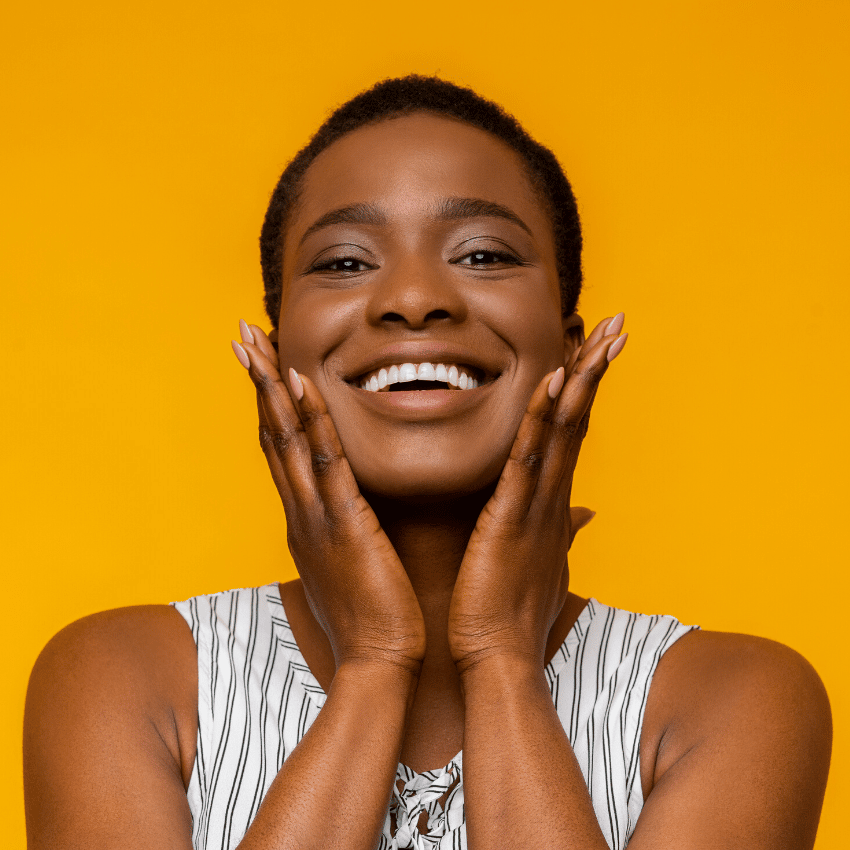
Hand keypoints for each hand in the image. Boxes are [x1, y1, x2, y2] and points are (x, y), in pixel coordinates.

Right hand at [232, 322, 426, 672]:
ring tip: (255, 343)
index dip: (270, 406)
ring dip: (270, 388)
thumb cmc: (370, 618)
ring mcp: (316, 517)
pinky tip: (300, 383)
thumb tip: (346, 520)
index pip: (283, 451)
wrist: (379, 664)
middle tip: (242, 336)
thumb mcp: (349, 567)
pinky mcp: (343, 523)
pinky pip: (326, 461)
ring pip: (287, 440)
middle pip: (273, 435)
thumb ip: (342, 535)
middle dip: (257, 383)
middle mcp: (301, 512)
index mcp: (306, 521)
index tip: (264, 366)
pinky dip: (311, 420)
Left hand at [447, 314, 627, 672]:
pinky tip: (555, 381)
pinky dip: (544, 418)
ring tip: (600, 335)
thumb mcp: (540, 561)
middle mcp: (554, 498)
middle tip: (617, 323)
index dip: (587, 391)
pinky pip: (530, 458)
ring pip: (565, 431)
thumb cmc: (510, 610)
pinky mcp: (514, 518)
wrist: (497, 659)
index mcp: (551, 504)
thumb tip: (586, 512)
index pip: (573, 435)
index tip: (598, 350)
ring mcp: (538, 506)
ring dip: (582, 380)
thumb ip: (562, 529)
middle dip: (597, 370)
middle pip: (579, 421)